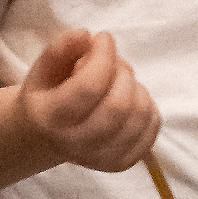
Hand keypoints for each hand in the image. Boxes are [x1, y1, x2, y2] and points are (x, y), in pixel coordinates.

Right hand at [17, 30, 158, 172]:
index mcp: (49, 118)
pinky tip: (129, 99)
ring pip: (139, 116)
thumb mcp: (45, 67)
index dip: (103, 57)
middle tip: (112, 63)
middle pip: (117, 106)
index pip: (88, 88)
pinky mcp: (122, 161)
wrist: (46, 134)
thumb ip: (62, 47)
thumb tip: (86, 36)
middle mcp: (73, 143)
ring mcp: (99, 157)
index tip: (103, 38)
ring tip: (118, 81)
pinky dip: (148, 106)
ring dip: (136, 87)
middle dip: (122, 73)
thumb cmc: (49, 94)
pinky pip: (152, 128)